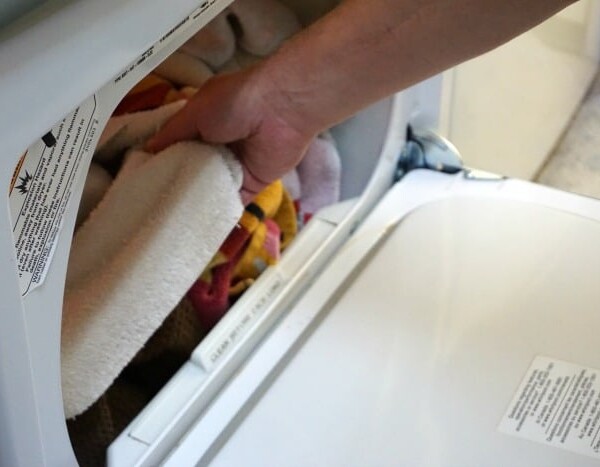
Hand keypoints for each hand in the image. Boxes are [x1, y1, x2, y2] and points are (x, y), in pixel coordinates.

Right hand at [146, 65, 315, 203]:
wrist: (281, 110)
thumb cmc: (236, 101)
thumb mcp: (195, 111)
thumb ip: (172, 133)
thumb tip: (148, 148)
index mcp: (204, 124)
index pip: (178, 146)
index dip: (161, 161)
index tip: (141, 179)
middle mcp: (218, 145)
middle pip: (193, 170)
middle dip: (177, 184)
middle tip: (152, 203)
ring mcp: (235, 166)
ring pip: (211, 188)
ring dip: (196, 200)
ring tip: (168, 218)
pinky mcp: (252, 184)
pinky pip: (232, 201)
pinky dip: (219, 211)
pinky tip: (198, 223)